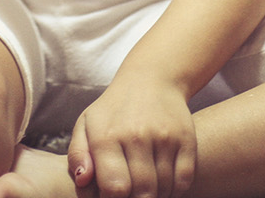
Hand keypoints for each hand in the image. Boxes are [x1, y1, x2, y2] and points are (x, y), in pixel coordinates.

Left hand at [67, 75, 195, 197]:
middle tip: (131, 193)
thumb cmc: (113, 110)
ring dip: (155, 195)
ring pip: (163, 188)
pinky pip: (184, 180)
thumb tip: (82, 180)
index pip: (114, 188)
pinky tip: (163, 183)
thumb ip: (78, 155)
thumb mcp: (86, 125)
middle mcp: (136, 136)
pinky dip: (174, 190)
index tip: (112, 195)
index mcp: (107, 136)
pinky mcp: (186, 138)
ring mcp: (164, 137)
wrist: (150, 79)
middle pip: (142, 192)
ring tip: (145, 187)